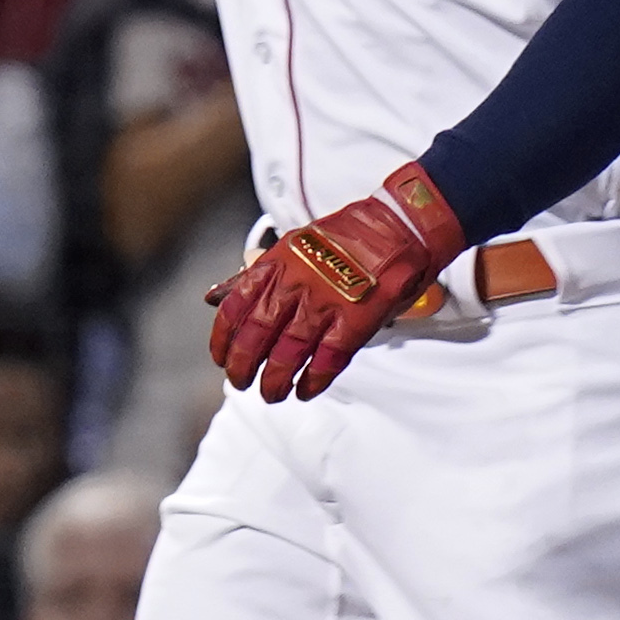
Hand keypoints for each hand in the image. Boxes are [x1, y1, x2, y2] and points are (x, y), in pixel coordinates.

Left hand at [204, 159, 466, 403]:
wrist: (400, 225)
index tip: (220, 356)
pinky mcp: (357, 319)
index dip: (223, 337)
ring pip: (289, 351)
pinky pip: (328, 358)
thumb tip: (218, 295)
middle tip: (241, 382)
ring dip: (275, 379)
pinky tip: (305, 390)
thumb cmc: (350, 237)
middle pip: (258, 333)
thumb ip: (262, 273)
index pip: (237, 305)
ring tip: (272, 393)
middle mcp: (298, 281)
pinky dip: (313, 379)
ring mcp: (327, 301)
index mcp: (279, 260)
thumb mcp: (296, 244)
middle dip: (243, 365)